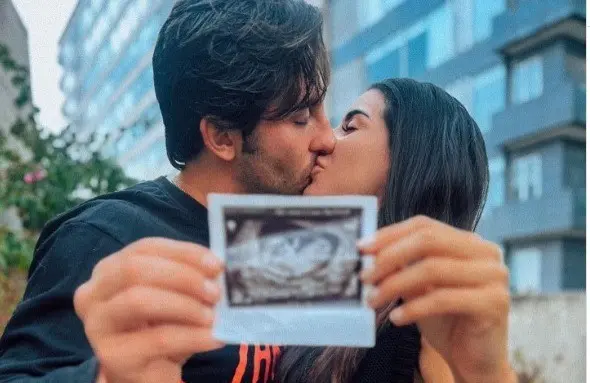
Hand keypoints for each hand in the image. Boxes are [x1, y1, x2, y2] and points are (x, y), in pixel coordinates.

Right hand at [74, 238, 224, 382]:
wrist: (147, 373)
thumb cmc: (159, 326)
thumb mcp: (171, 295)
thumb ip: (187, 277)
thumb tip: (217, 269)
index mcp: (108, 270)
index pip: (145, 248)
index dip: (183, 252)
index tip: (216, 264)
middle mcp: (93, 293)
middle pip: (135, 269)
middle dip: (182, 276)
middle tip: (215, 292)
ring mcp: (98, 325)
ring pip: (139, 300)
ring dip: (184, 305)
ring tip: (212, 316)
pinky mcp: (112, 356)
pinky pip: (158, 339)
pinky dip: (193, 336)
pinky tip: (214, 338)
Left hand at [359, 216, 515, 382]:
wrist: (475, 360)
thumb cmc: (447, 320)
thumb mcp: (419, 287)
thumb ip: (402, 266)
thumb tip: (369, 252)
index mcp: (468, 241)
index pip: (424, 225)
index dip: (390, 234)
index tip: (362, 247)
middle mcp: (485, 252)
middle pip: (428, 240)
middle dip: (390, 256)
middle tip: (365, 276)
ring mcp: (494, 275)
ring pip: (433, 268)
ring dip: (395, 284)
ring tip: (373, 299)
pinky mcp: (495, 302)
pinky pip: (444, 298)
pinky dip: (414, 308)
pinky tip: (396, 318)